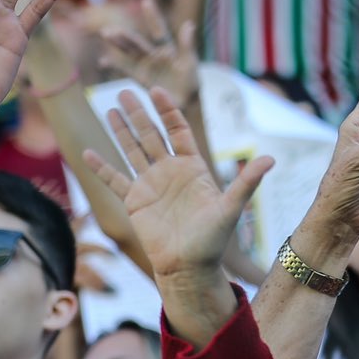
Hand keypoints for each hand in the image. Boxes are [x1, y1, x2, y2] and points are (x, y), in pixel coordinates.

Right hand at [84, 87, 271, 279]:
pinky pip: (114, 180)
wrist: (189, 267)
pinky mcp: (134, 202)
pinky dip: (101, 167)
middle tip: (125, 91)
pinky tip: (87, 152)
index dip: (167, 111)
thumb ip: (247, 182)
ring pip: (132, 150)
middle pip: (151, 134)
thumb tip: (271, 158)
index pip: (177, 130)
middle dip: (138, 113)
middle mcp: (169, 171)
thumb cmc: (213, 240)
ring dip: (120, 130)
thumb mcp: (231, 208)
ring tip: (110, 108)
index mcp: (192, 167)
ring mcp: (149, 185)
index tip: (155, 92)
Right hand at [101, 0, 199, 108]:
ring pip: (129, 52)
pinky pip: (125, 69)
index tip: (147, 1)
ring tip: (106, 34)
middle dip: (125, 35)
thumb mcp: (190, 64)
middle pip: (137, 42)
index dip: (153, 16)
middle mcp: (154, 54)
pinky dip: (115, 64)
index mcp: (168, 49)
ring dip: (118, 44)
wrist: (185, 103)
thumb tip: (189, 23)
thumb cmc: (191, 83)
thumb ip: (187, 45)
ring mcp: (145, 65)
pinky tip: (103, 61)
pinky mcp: (140, 77)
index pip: (159, 30)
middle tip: (111, 29)